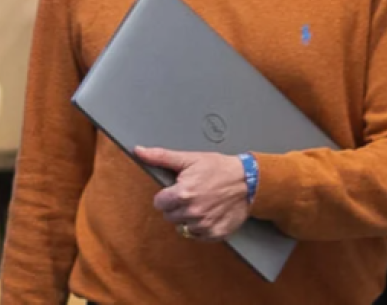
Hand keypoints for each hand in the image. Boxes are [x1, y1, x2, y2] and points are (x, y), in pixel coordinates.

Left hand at [134, 146, 249, 241]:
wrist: (248, 181)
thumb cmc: (219, 168)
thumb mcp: (189, 158)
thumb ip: (160, 157)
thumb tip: (138, 151)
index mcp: (183, 193)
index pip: (158, 203)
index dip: (166, 195)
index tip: (177, 189)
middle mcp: (192, 212)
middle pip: (169, 215)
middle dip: (176, 206)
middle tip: (191, 194)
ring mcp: (204, 225)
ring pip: (182, 226)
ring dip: (188, 217)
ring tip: (201, 203)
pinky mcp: (215, 234)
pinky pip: (197, 235)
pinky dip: (200, 227)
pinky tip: (209, 213)